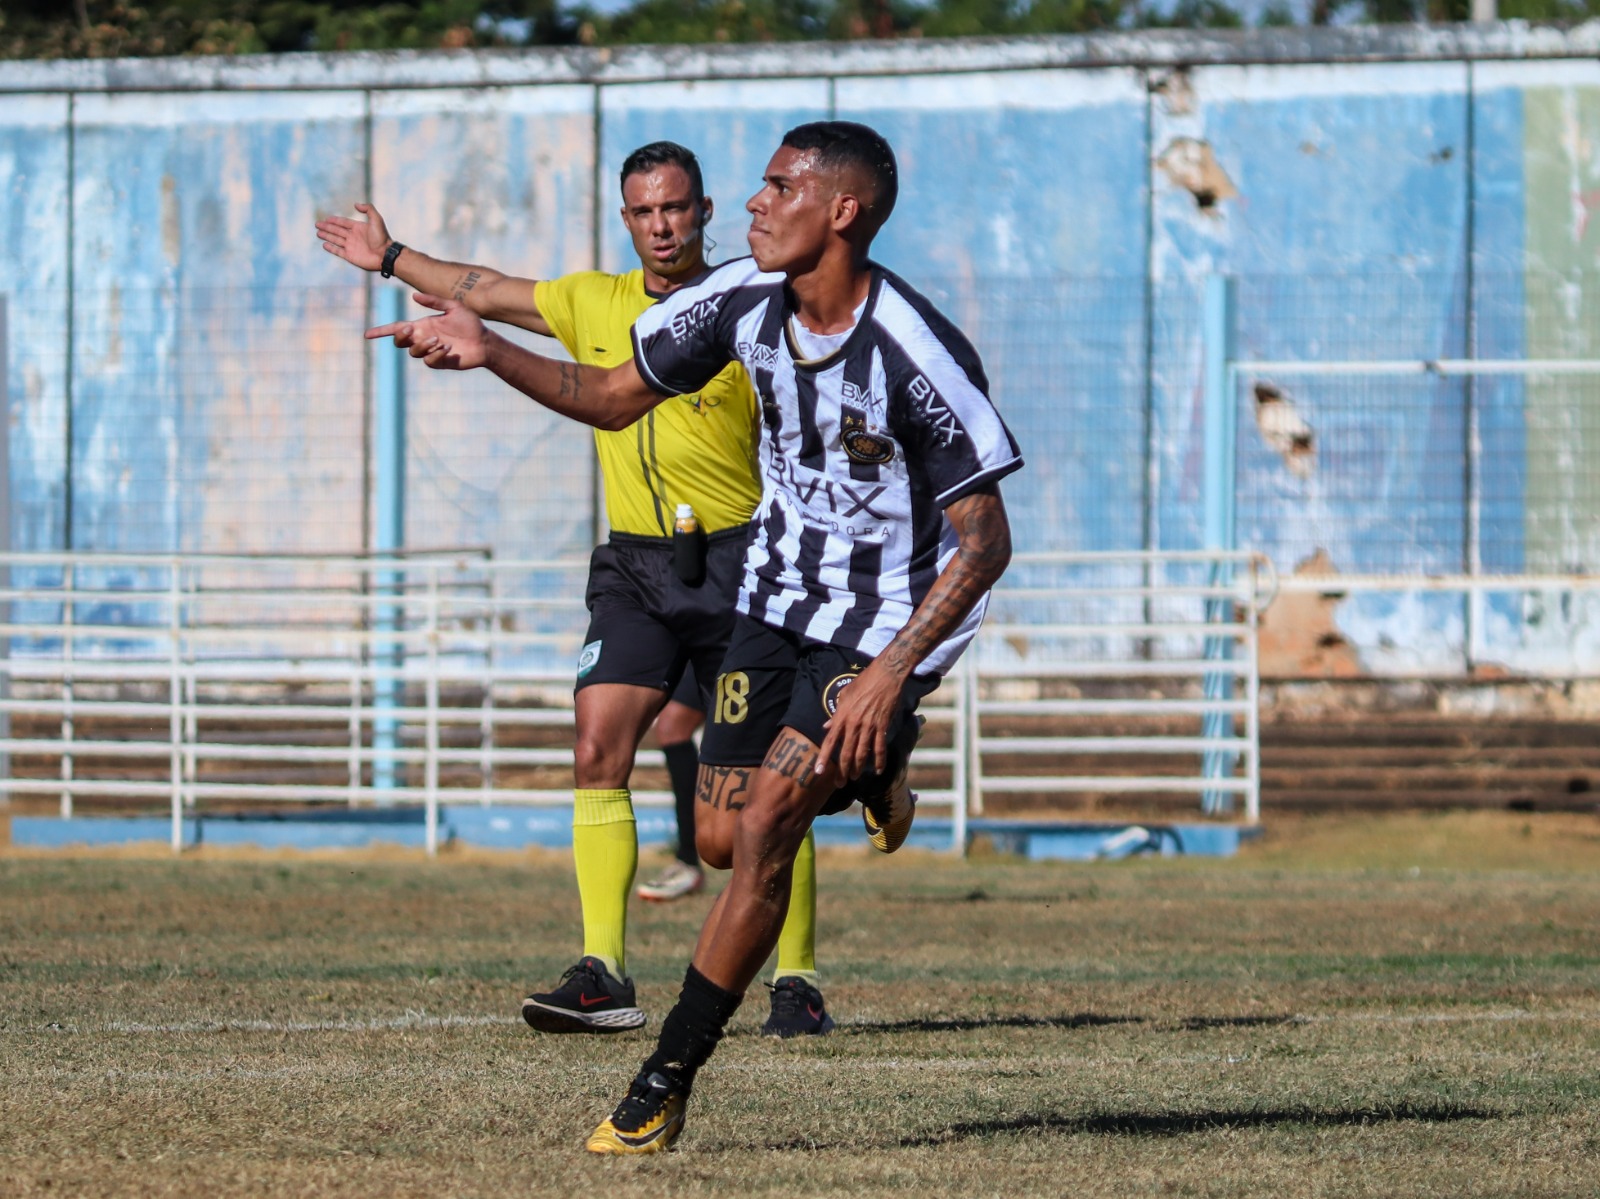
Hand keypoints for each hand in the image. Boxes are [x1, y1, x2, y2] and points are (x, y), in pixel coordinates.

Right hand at [316, 202, 391, 272]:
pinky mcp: (350, 256)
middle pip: (337, 230)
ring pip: (335, 240)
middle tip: (317, 224)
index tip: (327, 218)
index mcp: (358, 228)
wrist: (385, 254)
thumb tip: (356, 204)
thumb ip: (368, 209)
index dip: (335, 220)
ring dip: (327, 236)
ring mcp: (351, 246)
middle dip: (327, 227)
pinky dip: (331, 248)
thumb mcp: (377, 219)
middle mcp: (353, 236)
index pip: (343, 223)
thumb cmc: (382, 238)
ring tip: (318, 233)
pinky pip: (338, 251)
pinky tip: (324, 244)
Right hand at [365, 293, 489, 370]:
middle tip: (412, 330)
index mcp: (422, 325)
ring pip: (413, 352)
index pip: (396, 328)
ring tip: (441, 341)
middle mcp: (423, 338)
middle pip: (399, 342)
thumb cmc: (470, 324)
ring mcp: (430, 352)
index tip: (367, 335)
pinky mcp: (439, 362)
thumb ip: (434, 302)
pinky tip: (448, 348)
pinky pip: (428, 361)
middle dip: (401, 336)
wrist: (485, 341)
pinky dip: (436, 354)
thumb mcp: (453, 307)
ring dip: (423, 345)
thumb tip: (414, 296)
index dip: (381, 331)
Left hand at [814, 657, 907, 781]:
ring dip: (858, 768)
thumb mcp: (844, 695)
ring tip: (854, 778)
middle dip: (842, 771)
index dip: (824, 758)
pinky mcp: (882, 726)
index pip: (830, 741)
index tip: (818, 772)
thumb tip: (826, 726)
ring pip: (862, 753)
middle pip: (846, 753)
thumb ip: (836, 714)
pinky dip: (879, 761)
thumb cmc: (863, 683)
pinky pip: (880, 748)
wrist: (885, 676)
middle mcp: (853, 724)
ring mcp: (869, 726)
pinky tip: (877, 770)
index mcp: (842, 717)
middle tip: (839, 783)